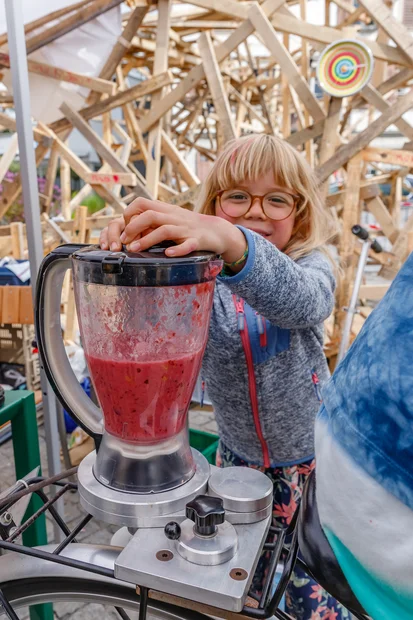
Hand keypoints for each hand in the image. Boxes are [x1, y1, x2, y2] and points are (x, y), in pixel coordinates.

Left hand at [99, 198, 246, 263]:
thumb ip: (153, 221)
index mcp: (167, 210)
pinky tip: (168, 254)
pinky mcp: (197, 241)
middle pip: (150, 216)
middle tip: (124, 241)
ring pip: (164, 230)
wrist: (217, 231)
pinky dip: (177, 249)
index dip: (129, 214)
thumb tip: (129, 229)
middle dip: (133, 227)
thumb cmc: (190, 227)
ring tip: (134, 249)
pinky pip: (187, 245)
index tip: (124, 228)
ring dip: (147, 240)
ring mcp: (186, 229)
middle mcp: (175, 217)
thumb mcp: (170, 219)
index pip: (142, 203)